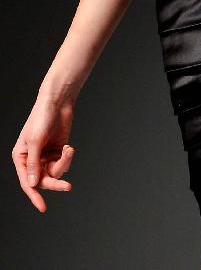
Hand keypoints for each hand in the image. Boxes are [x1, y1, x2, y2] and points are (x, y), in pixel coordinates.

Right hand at [11, 96, 75, 212]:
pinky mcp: (58, 151)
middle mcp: (33, 159)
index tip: (43, 208)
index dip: (34, 196)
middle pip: (43, 180)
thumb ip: (33, 164)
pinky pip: (63, 162)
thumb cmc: (42, 118)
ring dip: (64, 164)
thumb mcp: (35, 142)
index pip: (27, 182)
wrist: (58, 102)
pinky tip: (69, 147)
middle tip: (68, 187)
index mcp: (21, 158)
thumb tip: (32, 185)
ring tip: (69, 150)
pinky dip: (68, 157)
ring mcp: (46, 156)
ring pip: (55, 172)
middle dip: (55, 182)